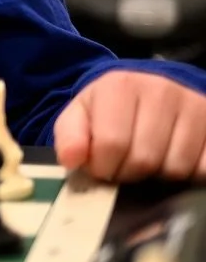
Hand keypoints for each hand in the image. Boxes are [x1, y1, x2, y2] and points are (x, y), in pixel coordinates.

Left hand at [54, 70, 205, 182]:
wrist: (146, 92)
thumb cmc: (108, 109)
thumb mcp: (80, 116)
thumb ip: (69, 137)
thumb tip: (71, 160)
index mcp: (120, 86)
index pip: (111, 144)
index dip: (103, 166)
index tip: (101, 166)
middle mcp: (160, 90)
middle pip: (145, 159)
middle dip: (129, 173)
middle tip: (125, 166)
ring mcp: (192, 104)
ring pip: (176, 167)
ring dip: (158, 175)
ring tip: (149, 160)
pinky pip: (203, 168)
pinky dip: (188, 174)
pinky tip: (173, 159)